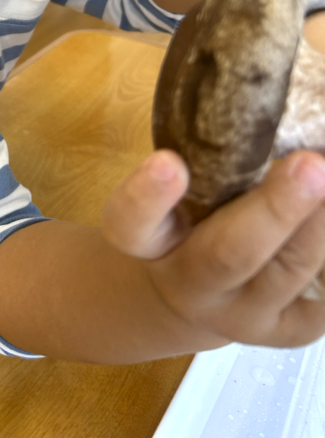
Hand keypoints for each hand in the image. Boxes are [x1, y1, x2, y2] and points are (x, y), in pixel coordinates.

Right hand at [103, 149, 324, 348]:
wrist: (187, 298)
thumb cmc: (183, 221)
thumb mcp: (173, 194)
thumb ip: (202, 162)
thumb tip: (260, 104)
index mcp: (147, 243)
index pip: (130, 225)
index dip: (147, 198)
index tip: (170, 162)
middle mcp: (189, 282)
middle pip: (227, 254)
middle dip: (275, 210)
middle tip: (309, 164)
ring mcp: (239, 315)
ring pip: (285, 274)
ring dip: (319, 227)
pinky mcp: (283, 332)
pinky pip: (319, 307)